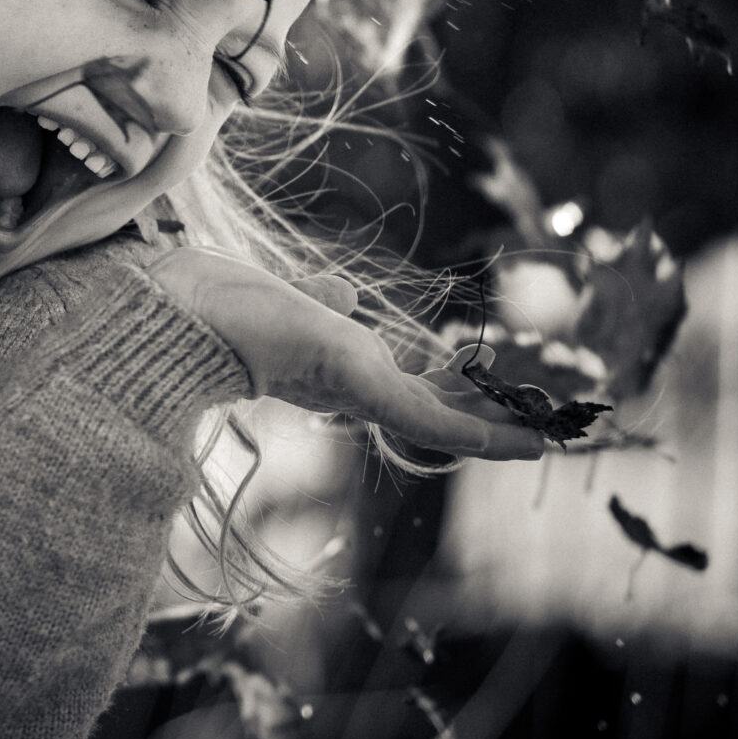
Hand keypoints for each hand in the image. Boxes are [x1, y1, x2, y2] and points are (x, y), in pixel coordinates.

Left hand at [144, 246, 546, 460]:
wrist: (192, 313)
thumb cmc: (226, 302)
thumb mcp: (289, 298)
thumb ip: (318, 301)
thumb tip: (336, 293)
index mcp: (337, 367)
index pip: (404, 389)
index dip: (448, 394)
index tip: (482, 395)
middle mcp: (351, 388)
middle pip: (429, 408)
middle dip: (482, 416)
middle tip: (534, 427)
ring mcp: (359, 393)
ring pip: (440, 422)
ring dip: (495, 432)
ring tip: (545, 444)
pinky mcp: (365, 391)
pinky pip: (434, 422)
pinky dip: (482, 435)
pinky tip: (525, 445)